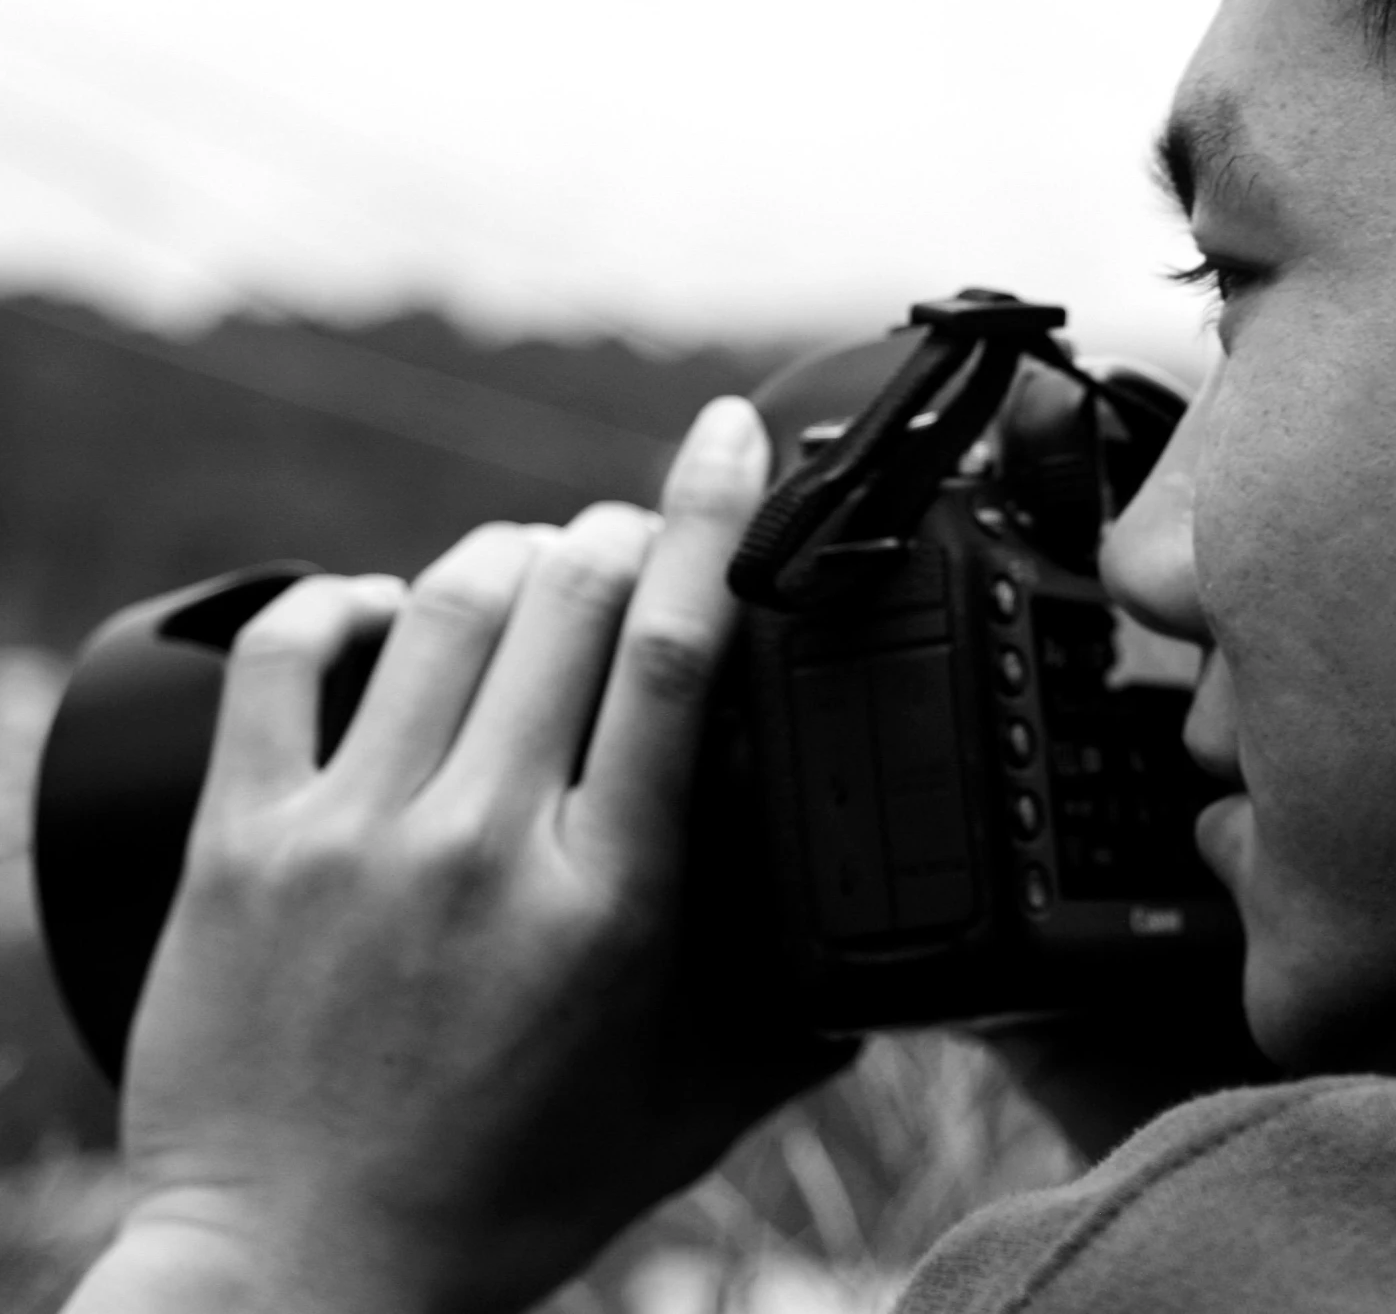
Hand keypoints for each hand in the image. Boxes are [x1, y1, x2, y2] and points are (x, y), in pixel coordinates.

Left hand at [81, 398, 841, 1313]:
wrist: (295, 1277)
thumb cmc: (503, 1202)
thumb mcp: (687, 1118)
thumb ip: (795, 1035)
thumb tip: (887, 987)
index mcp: (612, 898)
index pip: (681, 653)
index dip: (716, 518)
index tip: (735, 435)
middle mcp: (486, 842)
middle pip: (569, 594)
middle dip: (618, 534)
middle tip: (636, 542)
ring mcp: (353, 833)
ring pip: (444, 603)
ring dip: (504, 557)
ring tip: (529, 573)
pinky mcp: (239, 843)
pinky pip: (287, 657)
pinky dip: (341, 604)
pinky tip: (379, 612)